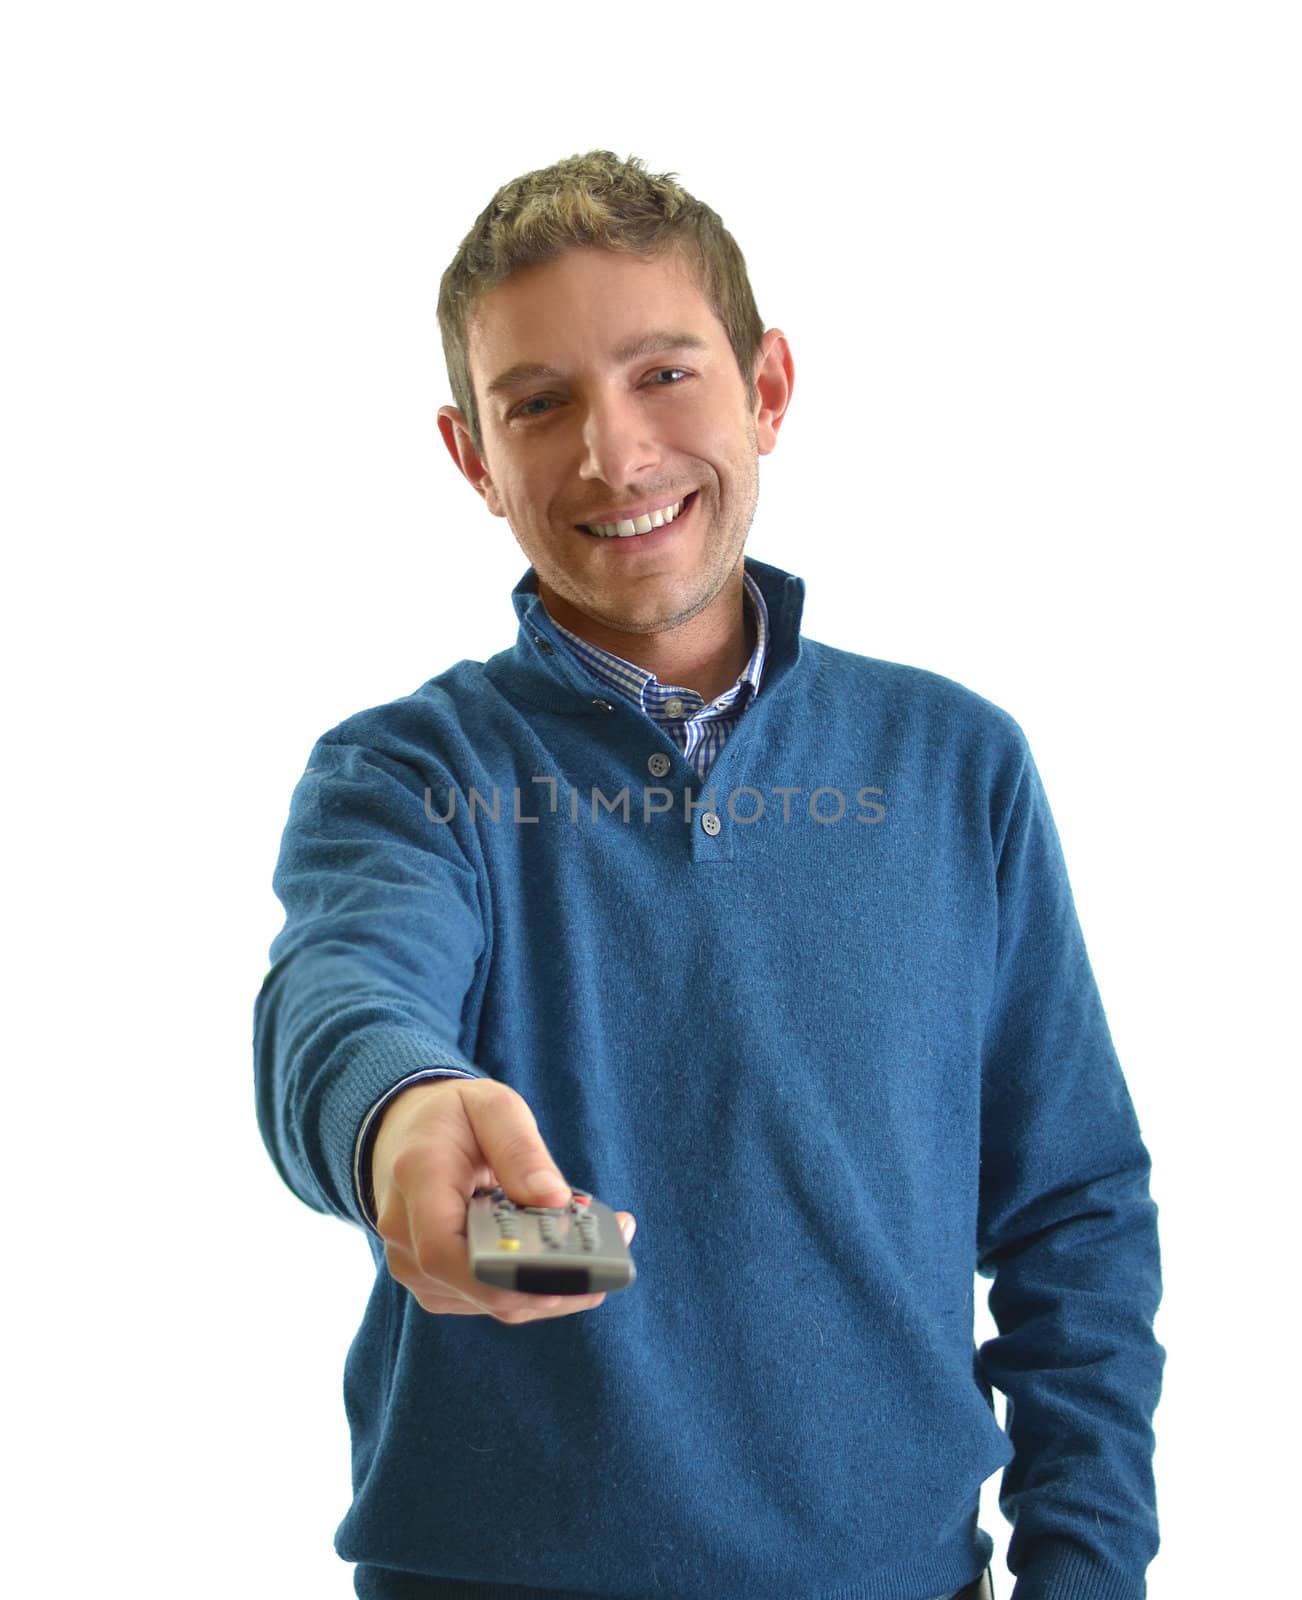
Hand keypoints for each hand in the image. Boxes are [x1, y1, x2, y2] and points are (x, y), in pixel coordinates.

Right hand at [370, 1077, 635, 1323]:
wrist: (406, 1134)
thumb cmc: (452, 1117)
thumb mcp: (491, 1106)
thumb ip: (520, 1148)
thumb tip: (554, 1199)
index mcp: (417, 1180)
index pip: (446, 1252)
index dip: (509, 1274)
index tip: (573, 1267)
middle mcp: (404, 1235)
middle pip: (481, 1287)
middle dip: (555, 1280)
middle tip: (614, 1250)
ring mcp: (415, 1267)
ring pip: (493, 1302)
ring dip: (553, 1286)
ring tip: (604, 1247)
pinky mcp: (435, 1284)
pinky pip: (491, 1300)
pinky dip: (534, 1286)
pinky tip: (569, 1258)